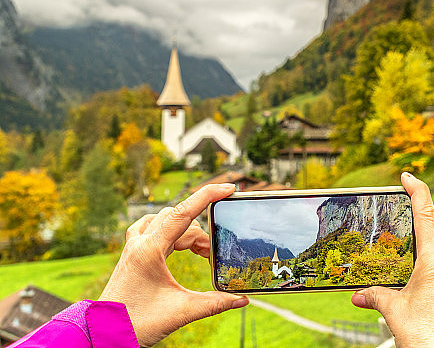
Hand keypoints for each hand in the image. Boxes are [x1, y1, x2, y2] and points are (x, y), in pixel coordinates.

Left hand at [99, 183, 248, 346]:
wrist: (105, 333)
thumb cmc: (136, 323)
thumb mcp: (181, 312)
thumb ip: (215, 303)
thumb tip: (242, 299)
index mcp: (150, 250)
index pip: (184, 212)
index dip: (208, 196)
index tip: (229, 187)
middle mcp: (140, 242)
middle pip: (181, 220)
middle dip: (203, 234)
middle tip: (213, 256)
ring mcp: (134, 245)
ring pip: (168, 221)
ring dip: (189, 232)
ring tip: (201, 253)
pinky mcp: (132, 252)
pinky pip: (153, 226)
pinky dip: (171, 229)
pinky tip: (176, 240)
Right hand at [351, 172, 433, 347]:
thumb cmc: (427, 337)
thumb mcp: (393, 311)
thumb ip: (374, 296)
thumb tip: (358, 295)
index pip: (427, 214)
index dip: (417, 190)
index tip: (407, 176)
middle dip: (419, 219)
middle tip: (398, 216)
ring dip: (425, 242)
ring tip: (404, 247)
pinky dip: (430, 260)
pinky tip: (415, 274)